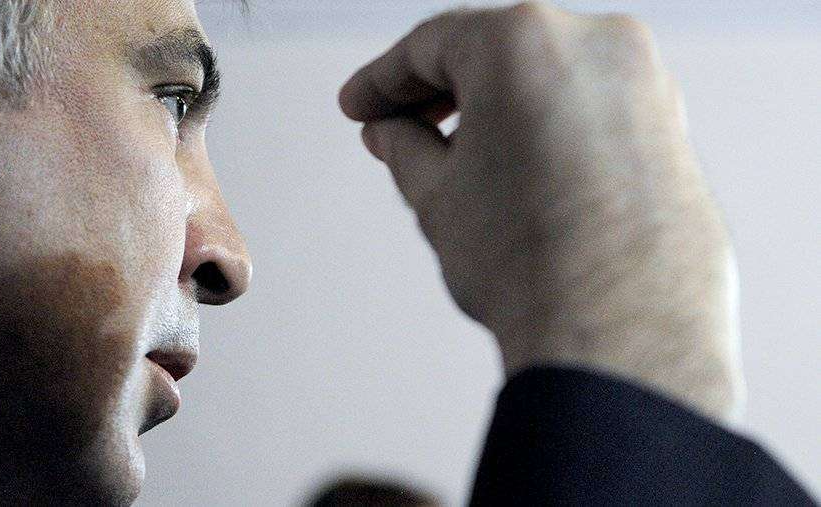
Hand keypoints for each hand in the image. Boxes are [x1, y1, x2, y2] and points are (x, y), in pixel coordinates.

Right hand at [340, 2, 743, 423]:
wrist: (624, 335)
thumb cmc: (526, 263)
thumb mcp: (436, 196)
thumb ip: (404, 147)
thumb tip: (391, 132)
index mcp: (524, 41)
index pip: (432, 45)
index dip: (382, 79)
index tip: (357, 108)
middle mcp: (596, 42)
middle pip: (494, 52)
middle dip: (437, 92)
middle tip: (395, 129)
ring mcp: (645, 82)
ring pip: (546, 78)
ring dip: (493, 108)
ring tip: (453, 156)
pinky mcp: (672, 126)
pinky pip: (589, 108)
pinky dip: (545, 124)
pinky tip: (516, 166)